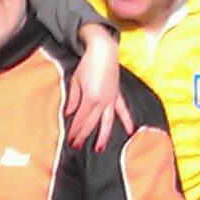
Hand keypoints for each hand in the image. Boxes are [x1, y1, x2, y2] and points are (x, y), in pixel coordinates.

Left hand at [64, 25, 129, 149]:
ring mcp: (111, 99)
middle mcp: (102, 101)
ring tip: (100, 148)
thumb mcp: (75, 81)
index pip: (80, 119)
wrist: (104, 51)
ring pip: (108, 121)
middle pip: (92, 123)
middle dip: (84, 135)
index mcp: (90, 98)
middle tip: (77, 146)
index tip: (70, 139)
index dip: (75, 130)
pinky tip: (130, 130)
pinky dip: (126, 120)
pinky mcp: (117, 95)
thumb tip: (69, 113)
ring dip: (104, 135)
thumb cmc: (87, 64)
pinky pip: (122, 110)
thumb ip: (73, 99)